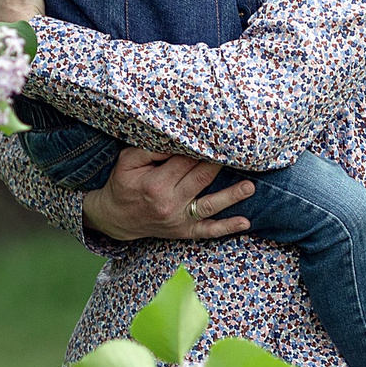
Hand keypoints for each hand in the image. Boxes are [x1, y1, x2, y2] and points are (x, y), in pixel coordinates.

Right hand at [81, 145, 254, 241]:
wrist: (115, 218)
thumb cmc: (123, 184)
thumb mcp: (128, 161)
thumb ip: (151, 149)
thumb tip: (178, 141)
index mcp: (155, 184)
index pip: (185, 161)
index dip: (202, 148)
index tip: (218, 136)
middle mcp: (170, 203)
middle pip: (201, 178)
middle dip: (220, 163)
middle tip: (239, 150)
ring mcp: (179, 219)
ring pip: (210, 205)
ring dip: (232, 196)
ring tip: (250, 187)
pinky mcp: (184, 231)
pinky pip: (207, 231)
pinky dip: (226, 228)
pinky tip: (244, 223)